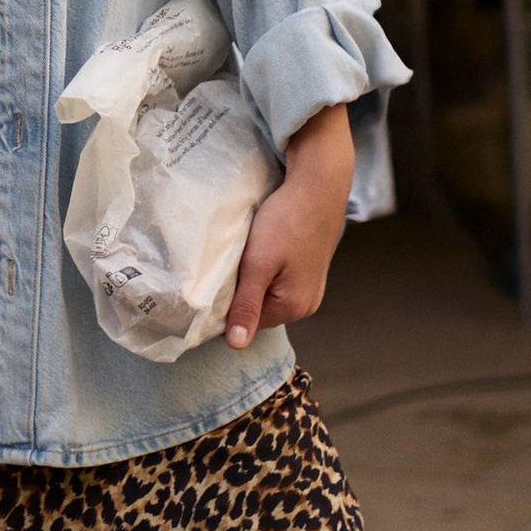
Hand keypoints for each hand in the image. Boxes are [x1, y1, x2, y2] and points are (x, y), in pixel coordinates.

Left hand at [224, 102, 355, 348]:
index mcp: (293, 308)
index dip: (224, 305)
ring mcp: (309, 287)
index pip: (245, 322)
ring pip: (265, 292)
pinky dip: (264, 268)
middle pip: (256, 309)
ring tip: (244, 253)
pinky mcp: (308, 270)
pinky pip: (277, 279)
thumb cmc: (287, 221)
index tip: (211, 282)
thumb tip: (236, 346)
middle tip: (228, 263)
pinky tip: (260, 249)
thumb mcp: (259, 264)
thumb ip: (246, 305)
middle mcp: (305, 304)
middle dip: (238, 291)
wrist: (319, 184)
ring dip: (250, 278)